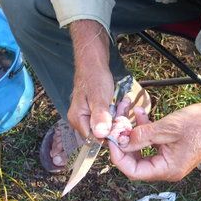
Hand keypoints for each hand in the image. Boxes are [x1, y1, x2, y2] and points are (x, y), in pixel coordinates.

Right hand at [67, 20, 114, 138]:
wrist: (93, 61)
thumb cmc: (94, 77)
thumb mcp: (99, 97)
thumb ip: (99, 116)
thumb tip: (100, 135)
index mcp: (77, 119)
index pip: (94, 139)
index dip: (109, 135)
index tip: (121, 124)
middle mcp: (80, 121)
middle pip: (101, 133)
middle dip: (115, 124)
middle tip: (123, 109)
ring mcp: (87, 116)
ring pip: (107, 125)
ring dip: (118, 116)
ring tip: (123, 102)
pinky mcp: (95, 111)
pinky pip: (108, 118)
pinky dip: (116, 112)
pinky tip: (121, 102)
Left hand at [109, 84, 200, 181]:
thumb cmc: (200, 124)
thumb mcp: (166, 128)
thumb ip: (141, 136)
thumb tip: (119, 141)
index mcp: (167, 169)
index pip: (134, 172)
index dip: (119, 156)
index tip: (111, 139)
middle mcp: (167, 168)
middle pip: (135, 161)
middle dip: (124, 142)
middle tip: (116, 126)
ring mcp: (169, 159)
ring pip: (142, 150)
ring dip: (133, 133)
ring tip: (127, 114)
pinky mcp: (171, 148)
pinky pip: (152, 142)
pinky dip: (144, 129)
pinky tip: (141, 112)